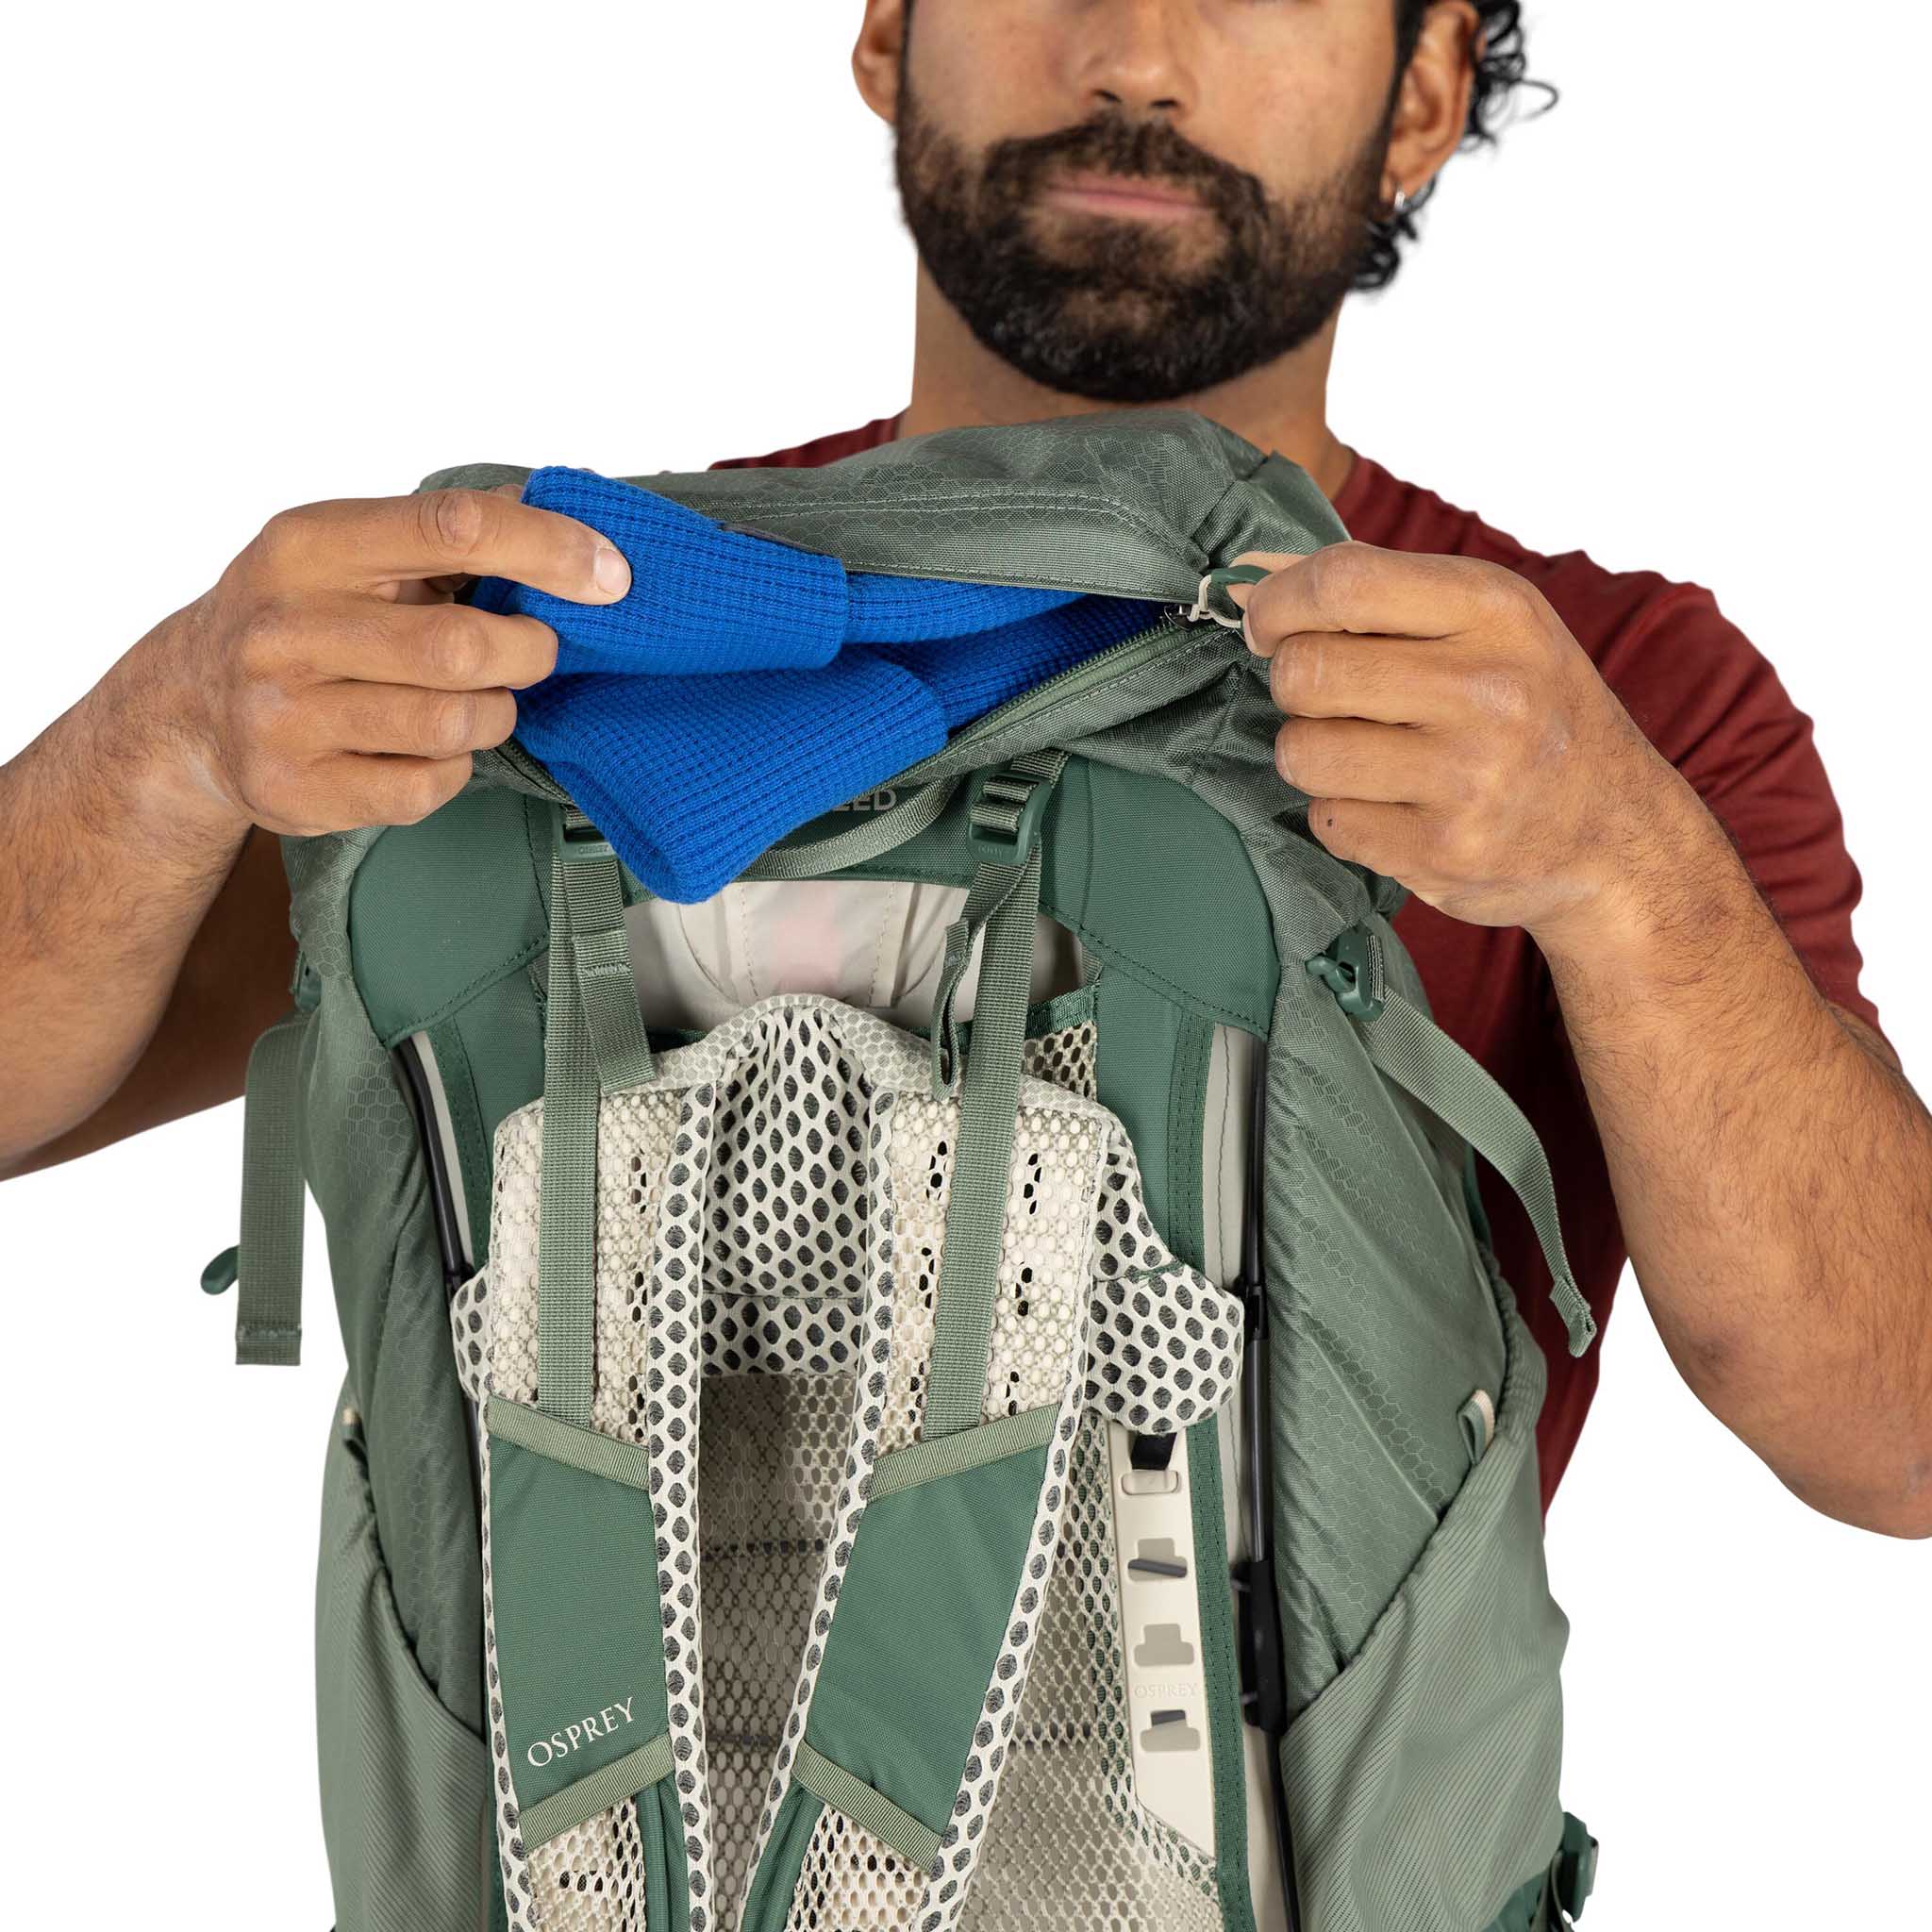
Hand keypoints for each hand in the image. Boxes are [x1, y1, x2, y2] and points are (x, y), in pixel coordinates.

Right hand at [137, 482, 628, 837]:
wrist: (188, 710)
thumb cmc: (304, 616)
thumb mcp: (350, 551)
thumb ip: (450, 532)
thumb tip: (572, 517)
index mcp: (306, 545)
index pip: (451, 527)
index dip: (547, 549)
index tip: (610, 576)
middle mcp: (284, 628)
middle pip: (462, 646)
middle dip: (528, 651)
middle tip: (533, 649)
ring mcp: (283, 715)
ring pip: (454, 724)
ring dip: (495, 713)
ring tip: (480, 699)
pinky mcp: (299, 791)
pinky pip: (430, 785)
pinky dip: (455, 768)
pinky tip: (430, 747)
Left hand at [1229, 542, 1700, 949]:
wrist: (1616, 835)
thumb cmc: (1530, 709)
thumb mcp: (1482, 625)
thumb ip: (1369, 591)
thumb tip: (1245, 578)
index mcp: (1496, 610)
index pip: (1344, 582)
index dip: (1278, 602)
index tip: (1266, 623)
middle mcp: (1489, 690)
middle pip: (1307, 670)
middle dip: (1293, 683)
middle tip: (1325, 696)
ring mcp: (1468, 778)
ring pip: (1301, 752)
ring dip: (1311, 753)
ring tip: (1362, 753)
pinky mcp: (1442, 850)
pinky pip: (1327, 820)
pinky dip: (1341, 813)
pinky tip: (1392, 805)